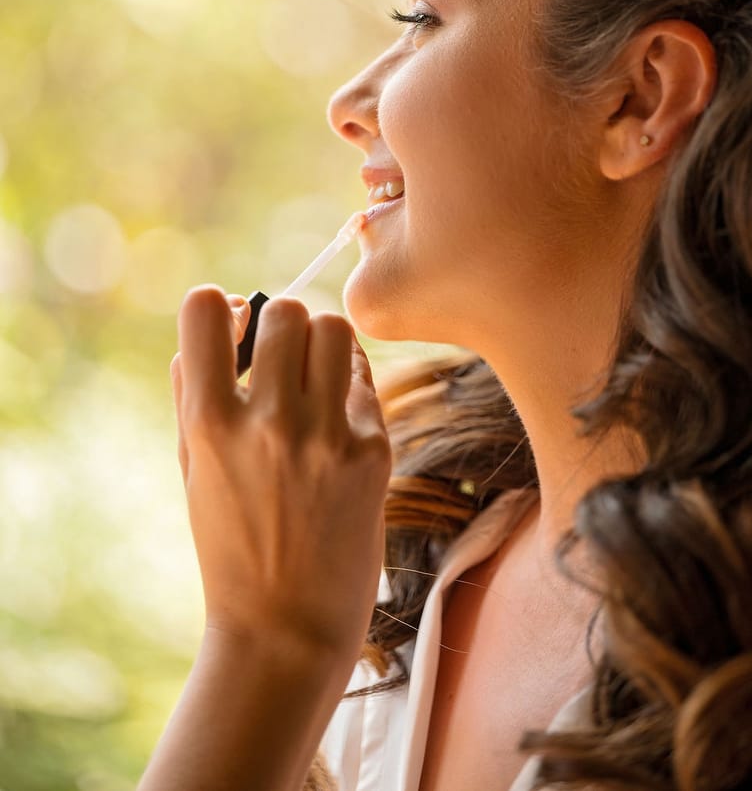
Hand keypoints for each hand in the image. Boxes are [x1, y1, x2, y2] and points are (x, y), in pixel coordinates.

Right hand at [172, 286, 390, 669]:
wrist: (287, 631)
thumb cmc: (231, 547)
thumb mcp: (192, 470)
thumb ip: (194, 390)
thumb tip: (222, 313)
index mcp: (210, 424)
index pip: (205, 306)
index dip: (219, 307)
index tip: (231, 331)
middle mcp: (269, 421)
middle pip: (287, 309)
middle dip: (283, 325)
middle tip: (282, 359)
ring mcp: (326, 436)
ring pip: (335, 330)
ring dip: (322, 345)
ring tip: (315, 379)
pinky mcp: (373, 451)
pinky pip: (364, 379)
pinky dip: (350, 388)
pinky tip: (340, 421)